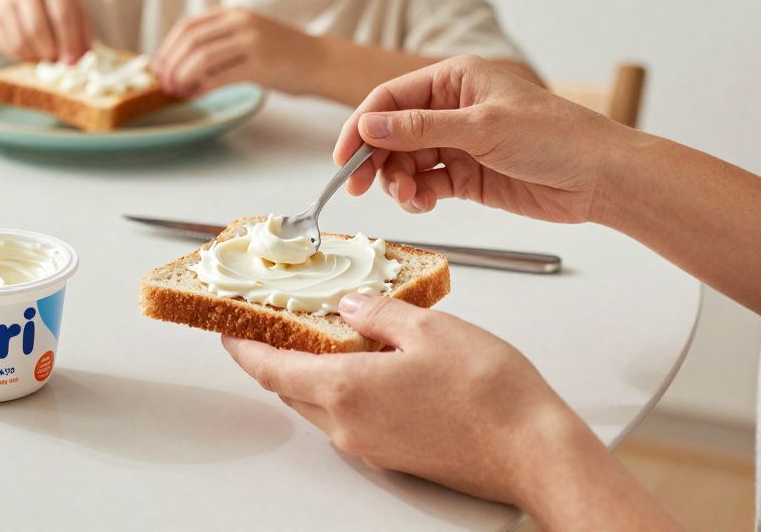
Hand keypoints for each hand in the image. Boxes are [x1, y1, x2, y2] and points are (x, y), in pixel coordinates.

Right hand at [0, 0, 90, 62]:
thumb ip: (79, 29)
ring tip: (43, 56)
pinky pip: (10, 45)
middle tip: (55, 60)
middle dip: (49, 52)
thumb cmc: (44, 1)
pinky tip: (29, 53)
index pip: (63, 15)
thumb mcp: (66, 5)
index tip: (71, 61)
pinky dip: (22, 56)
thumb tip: (80, 57)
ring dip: (35, 56)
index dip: (69, 42)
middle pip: (38, 29)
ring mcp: (7, 1)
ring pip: (22, 40)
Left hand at [152, 8, 324, 96]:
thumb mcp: (248, 35)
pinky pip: (221, 76)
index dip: (168, 48)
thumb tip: (182, 64)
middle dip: (171, 64)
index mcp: (234, 14)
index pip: (188, 26)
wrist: (321, 60)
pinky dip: (202, 87)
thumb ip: (220, 41)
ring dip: (183, 77)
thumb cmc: (282, 55)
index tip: (159, 68)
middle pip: (191, 41)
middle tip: (164, 84)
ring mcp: (252, 41)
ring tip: (178, 91)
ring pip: (201, 57)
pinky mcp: (261, 64)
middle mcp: (241, 22)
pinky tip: (196, 95)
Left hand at [223, 293, 584, 505]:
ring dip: (311, 370)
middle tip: (272, 322)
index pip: (270, 368)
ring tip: (323, 333)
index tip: (227, 328)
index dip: (242, 346)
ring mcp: (371, 445)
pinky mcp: (395, 455)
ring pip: (320, 403)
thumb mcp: (429, 328)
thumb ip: (380, 313)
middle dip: (275, 354)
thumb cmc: (490, 395)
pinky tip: (369, 362)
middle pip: (290, 388)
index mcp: (345, 389)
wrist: (534, 452)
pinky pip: (350, 416)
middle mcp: (348, 425)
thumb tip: (350, 306)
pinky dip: (343, 387)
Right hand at [334, 55, 631, 224]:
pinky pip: (427, 184)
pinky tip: (423, 204)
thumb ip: (420, 129)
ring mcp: (459, 143)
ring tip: (409, 198)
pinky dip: (418, 196)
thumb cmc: (554, 137)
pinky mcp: (467, 176)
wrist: (600, 177)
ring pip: (406, 162)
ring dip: (398, 182)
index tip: (343, 158)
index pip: (390, 99)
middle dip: (375, 160)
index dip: (360, 127)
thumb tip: (368, 125)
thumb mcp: (481, 128)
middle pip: (392, 133)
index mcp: (454, 80)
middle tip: (360, 187)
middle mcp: (451, 109)